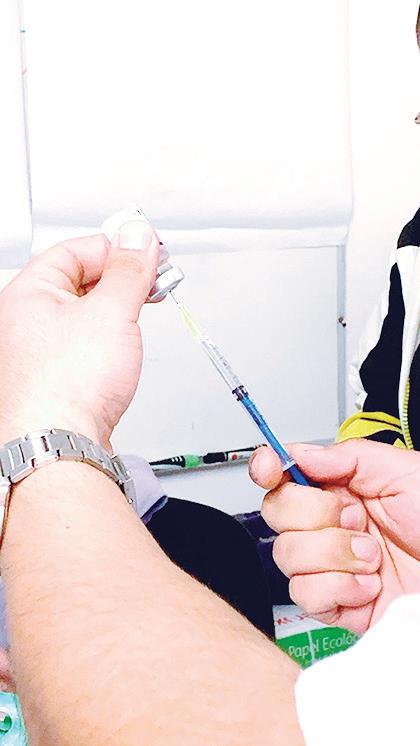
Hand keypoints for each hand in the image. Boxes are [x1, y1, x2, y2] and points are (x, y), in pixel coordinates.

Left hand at [0, 222, 158, 447]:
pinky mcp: (56, 375)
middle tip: (152, 281)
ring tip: (142, 312)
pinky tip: (124, 345)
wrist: (60, 446)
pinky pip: (85, 341)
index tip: (148, 251)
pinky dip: (109, 336)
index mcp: (29, 293)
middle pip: (80, 279)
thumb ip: (128, 270)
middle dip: (121, 278)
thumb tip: (137, 237)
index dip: (116, 246)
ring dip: (117, 307)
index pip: (76, 249)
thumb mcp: (111, 312)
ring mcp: (40, 349)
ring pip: (85, 312)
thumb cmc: (65, 388)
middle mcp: (27, 319)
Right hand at [249, 440, 419, 633]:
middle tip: (355, 519)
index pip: (285, 474)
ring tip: (372, 557)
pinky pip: (307, 595)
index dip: (268, 467)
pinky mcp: (337, 604)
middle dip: (314, 515)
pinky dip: (340, 589)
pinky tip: (369, 585)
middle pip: (277, 512)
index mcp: (342, 488)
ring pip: (287, 556)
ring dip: (335, 555)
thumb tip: (300, 453)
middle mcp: (331, 525)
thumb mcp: (403, 472)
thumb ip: (348, 456)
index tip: (270, 467)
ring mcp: (331, 565)